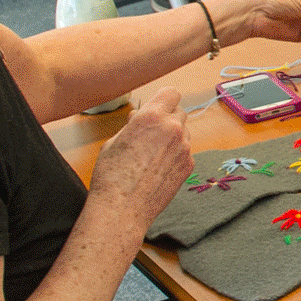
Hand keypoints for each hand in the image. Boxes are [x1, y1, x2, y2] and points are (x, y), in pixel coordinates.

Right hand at [87, 88, 192, 225]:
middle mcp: (172, 129)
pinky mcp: (188, 165)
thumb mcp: (114, 141)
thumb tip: (140, 118)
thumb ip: (133, 125)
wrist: (122, 208)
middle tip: (151, 132)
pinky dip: (175, 155)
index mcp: (152, 117)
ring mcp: (184, 148)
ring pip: (184, 132)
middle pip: (179, 111)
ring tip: (152, 153)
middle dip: (167, 118)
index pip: (171, 93)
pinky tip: (158, 167)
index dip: (163, 99)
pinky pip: (185, 151)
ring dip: (172, 137)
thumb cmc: (112, 175)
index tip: (158, 105)